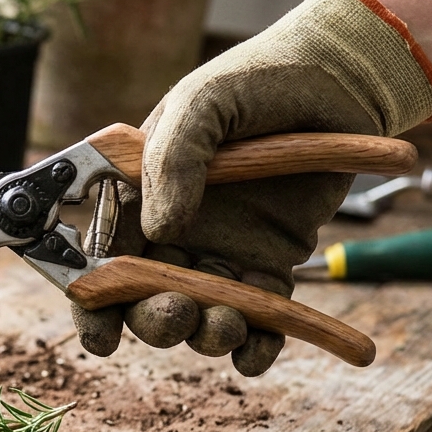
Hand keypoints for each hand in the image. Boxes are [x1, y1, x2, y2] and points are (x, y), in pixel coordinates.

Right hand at [73, 0, 431, 375]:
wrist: (339, 80)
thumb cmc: (257, 80)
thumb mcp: (202, 102)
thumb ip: (172, 158)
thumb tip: (161, 229)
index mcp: (136, 193)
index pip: (98, 255)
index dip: (92, 301)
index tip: (102, 333)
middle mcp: (173, 229)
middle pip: (143, 298)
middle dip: (152, 320)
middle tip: (177, 312)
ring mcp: (222, 249)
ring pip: (199, 314)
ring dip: (205, 334)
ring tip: (226, 324)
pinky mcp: (272, 262)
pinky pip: (259, 317)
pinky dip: (257, 347)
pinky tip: (257, 352)